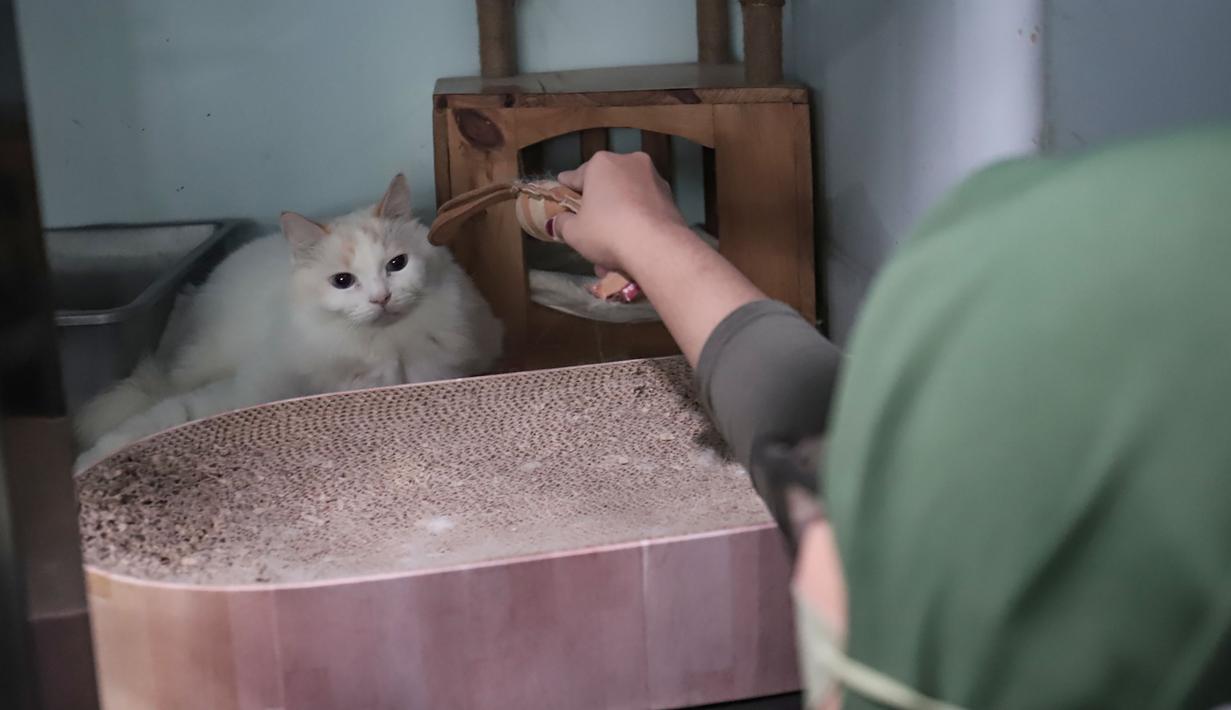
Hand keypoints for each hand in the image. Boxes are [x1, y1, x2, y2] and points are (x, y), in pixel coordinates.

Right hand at [552, 151, 689, 275]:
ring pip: (628, 201)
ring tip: (611, 251)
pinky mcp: (671, 198)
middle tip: (589, 230)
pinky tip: (630, 249)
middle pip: (607, 187)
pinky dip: (637, 225)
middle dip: (598, 209)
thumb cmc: (607, 232)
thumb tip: (560, 221)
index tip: (562, 187)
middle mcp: (630, 162)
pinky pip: (645, 211)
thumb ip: (563, 224)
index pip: (577, 175)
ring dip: (618, 221)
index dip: (567, 185)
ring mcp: (654, 179)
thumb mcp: (574, 232)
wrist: (657, 246)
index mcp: (602, 163)